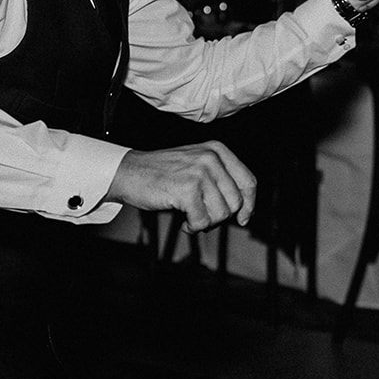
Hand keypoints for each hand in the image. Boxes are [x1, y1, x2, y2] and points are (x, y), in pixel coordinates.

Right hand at [108, 142, 256, 230]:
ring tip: (191, 217)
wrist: (129, 172)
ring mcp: (200, 172)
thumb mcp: (197, 165)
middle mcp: (211, 158)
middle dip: (221, 216)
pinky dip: (193, 227)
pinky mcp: (187, 189)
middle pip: (236, 201)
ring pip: (221, 213)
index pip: (248, 181)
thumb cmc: (161, 173)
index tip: (243, 218)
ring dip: (206, 223)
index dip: (249, 204)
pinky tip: (183, 221)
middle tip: (203, 218)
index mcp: (217, 150)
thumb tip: (243, 210)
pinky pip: (203, 221)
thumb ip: (220, 180)